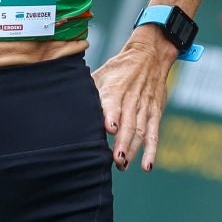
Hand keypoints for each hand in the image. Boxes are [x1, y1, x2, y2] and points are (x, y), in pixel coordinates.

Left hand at [92, 30, 178, 170]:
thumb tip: (67, 106)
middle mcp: (131, 98)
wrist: (150, 55)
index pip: (114, 102)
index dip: (112, 115)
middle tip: (116, 160)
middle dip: (123, 142)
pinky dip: (151, 150)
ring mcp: (145, 106)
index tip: (110, 128)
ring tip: (123, 164)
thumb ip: (89, 92)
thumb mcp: (102, 74)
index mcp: (116, 88)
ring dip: (134, 149)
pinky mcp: (155, 112)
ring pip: (141, 130)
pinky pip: (154, 133)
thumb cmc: (119, 68)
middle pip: (129, 122)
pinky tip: (147, 166)